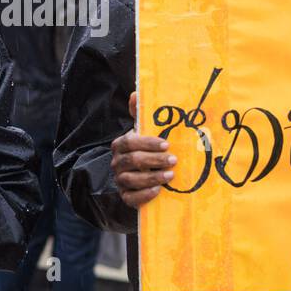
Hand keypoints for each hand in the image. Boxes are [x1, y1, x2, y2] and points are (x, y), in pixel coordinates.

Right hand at [111, 92, 175, 208]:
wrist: (143, 178)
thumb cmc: (146, 151)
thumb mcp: (143, 133)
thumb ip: (140, 114)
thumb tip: (136, 93)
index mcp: (120, 145)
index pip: (129, 142)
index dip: (147, 143)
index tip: (166, 144)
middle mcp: (116, 163)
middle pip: (131, 160)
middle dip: (154, 160)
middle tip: (173, 160)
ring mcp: (120, 180)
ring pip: (130, 179)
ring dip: (152, 177)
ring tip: (170, 175)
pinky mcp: (125, 197)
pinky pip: (130, 198)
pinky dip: (144, 195)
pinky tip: (158, 191)